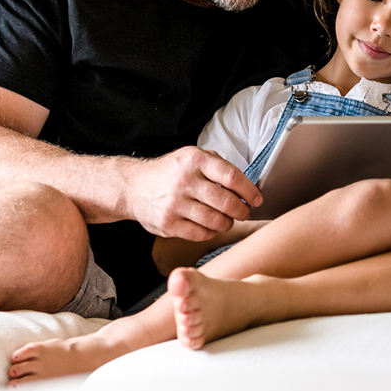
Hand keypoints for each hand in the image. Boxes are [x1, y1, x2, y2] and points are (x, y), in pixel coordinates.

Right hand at [125, 147, 261, 240]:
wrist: (134, 186)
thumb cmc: (170, 172)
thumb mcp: (193, 157)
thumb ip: (218, 167)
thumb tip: (246, 186)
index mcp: (195, 160)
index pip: (231, 177)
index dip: (249, 191)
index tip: (257, 199)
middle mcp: (185, 181)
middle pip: (226, 202)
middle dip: (242, 210)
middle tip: (244, 212)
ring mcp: (175, 204)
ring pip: (216, 221)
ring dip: (227, 223)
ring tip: (227, 220)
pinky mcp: (168, 224)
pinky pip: (201, 233)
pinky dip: (211, 232)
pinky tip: (210, 227)